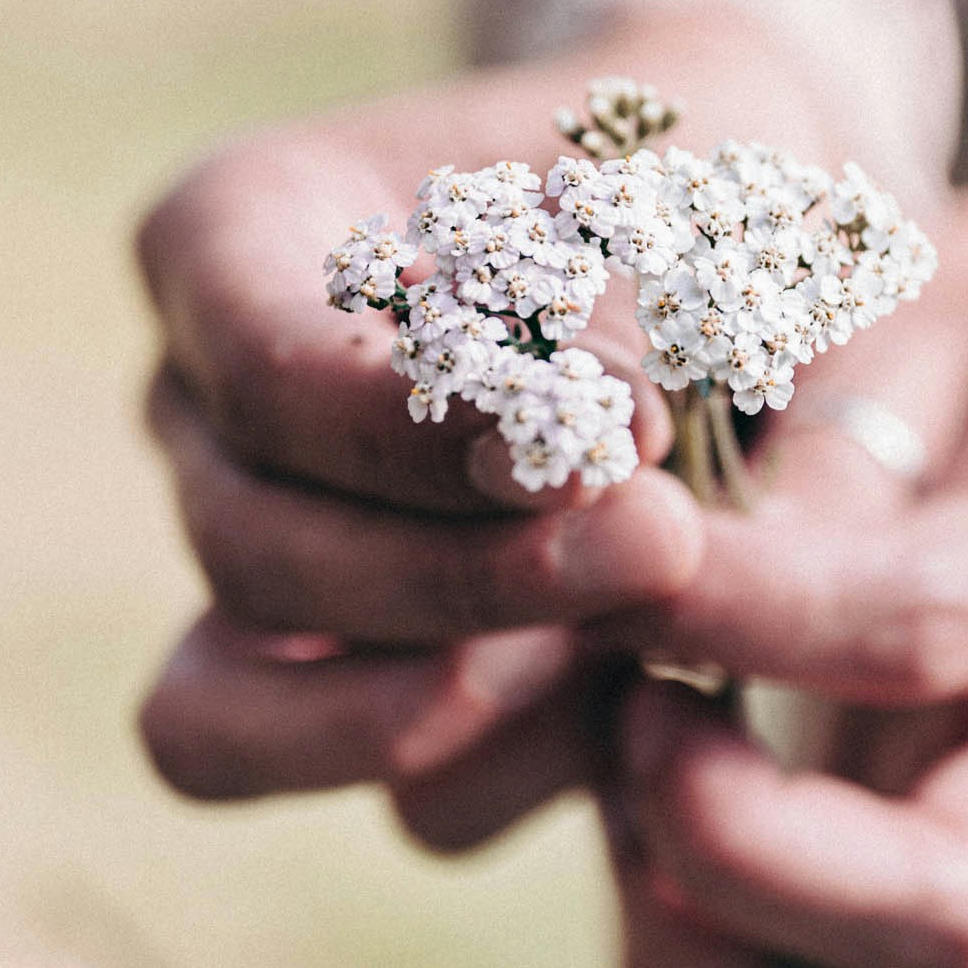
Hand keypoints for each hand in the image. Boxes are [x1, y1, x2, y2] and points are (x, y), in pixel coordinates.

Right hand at [133, 7, 862, 851]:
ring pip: (251, 710)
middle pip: (256, 549)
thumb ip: (647, 295)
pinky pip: (360, 791)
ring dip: (459, 701)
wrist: (760, 252)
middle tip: (668, 542)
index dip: (427, 434)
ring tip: (646, 641)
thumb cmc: (714, 176)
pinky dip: (500, 772)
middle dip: (463, 577)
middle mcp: (208, 413)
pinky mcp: (353, 697)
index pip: (270, 368)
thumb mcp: (707, 180)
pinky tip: (634, 705)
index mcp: (238, 235)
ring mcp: (263, 565)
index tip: (620, 438)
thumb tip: (598, 440)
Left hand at [603, 173, 967, 967]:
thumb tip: (684, 571)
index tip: (628, 550)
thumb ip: (831, 440)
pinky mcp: (911, 898)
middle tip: (632, 714)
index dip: (748, 612)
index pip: (928, 631)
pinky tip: (630, 795)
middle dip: (743, 844)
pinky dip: (681, 941)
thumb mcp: (924, 317)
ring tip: (623, 762)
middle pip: (953, 919)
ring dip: (702, 925)